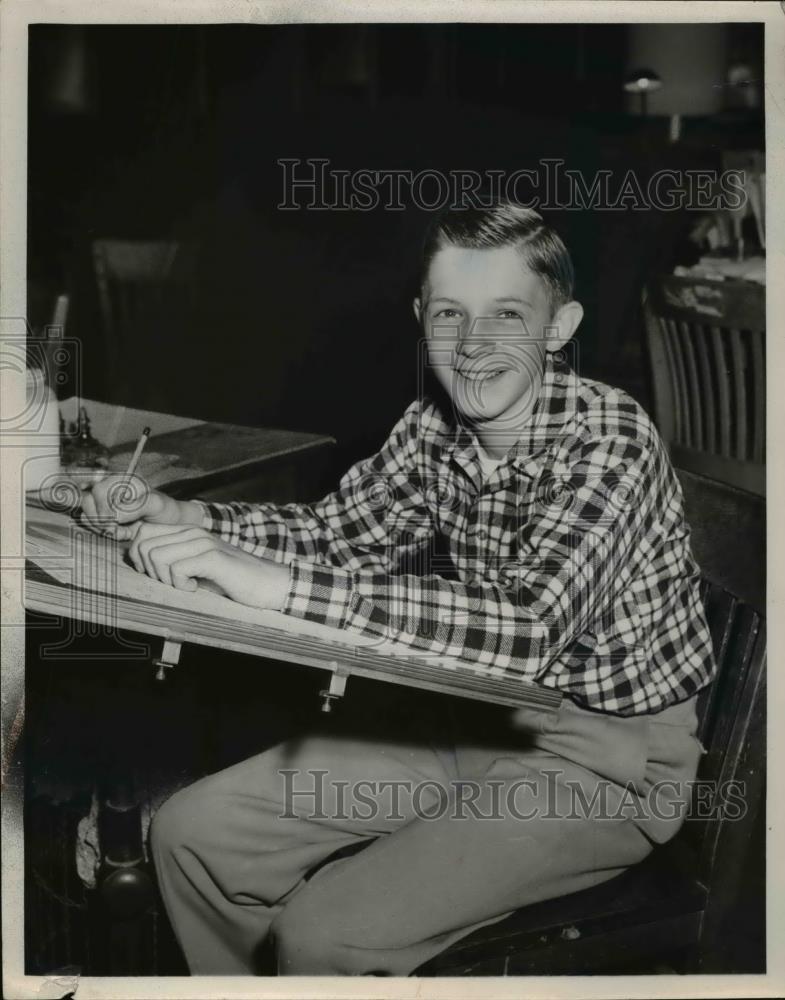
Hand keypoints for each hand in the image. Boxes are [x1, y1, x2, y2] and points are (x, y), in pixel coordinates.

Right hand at [79, 473, 201, 539]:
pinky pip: (90, 526)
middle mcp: (109, 488)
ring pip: (86, 514)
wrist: (167, 524)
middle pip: (87, 501)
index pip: (98, 488)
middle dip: (102, 518)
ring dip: (103, 527)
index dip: (103, 505)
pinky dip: (104, 533)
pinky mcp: (102, 518)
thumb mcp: (156, 505)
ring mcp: (103, 503)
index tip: (117, 518)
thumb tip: (115, 515)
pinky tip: (121, 532)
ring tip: (124, 529)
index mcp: (121, 479)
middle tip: (120, 526)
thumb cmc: (164, 510)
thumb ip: (136, 506)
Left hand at [128, 523, 290, 610]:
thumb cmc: (232, 580)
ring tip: (184, 585)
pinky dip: (179, 585)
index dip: (139, 557)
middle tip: (170, 582)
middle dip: (149, 570)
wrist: (269, 584)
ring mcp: (203, 543)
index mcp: (187, 531)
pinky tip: (194, 588)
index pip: (142, 532)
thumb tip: (140, 562)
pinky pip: (176, 568)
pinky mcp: (213, 558)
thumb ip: (173, 559)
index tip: (156, 575)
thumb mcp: (197, 567)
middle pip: (143, 544)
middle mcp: (193, 532)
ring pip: (156, 556)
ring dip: (164, 578)